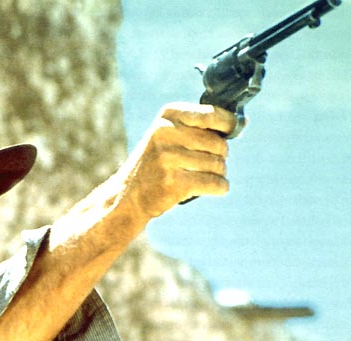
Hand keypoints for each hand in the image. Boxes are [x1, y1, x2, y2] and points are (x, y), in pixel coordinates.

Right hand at [124, 102, 235, 217]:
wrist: (128, 195)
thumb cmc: (157, 163)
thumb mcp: (170, 135)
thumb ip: (201, 127)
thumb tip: (242, 122)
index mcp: (168, 115)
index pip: (212, 114)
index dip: (228, 125)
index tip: (230, 133)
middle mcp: (165, 133)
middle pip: (219, 144)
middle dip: (220, 156)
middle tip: (205, 164)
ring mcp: (168, 158)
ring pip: (218, 165)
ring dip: (218, 174)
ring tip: (202, 177)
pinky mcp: (173, 182)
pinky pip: (214, 183)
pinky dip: (220, 187)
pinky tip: (213, 188)